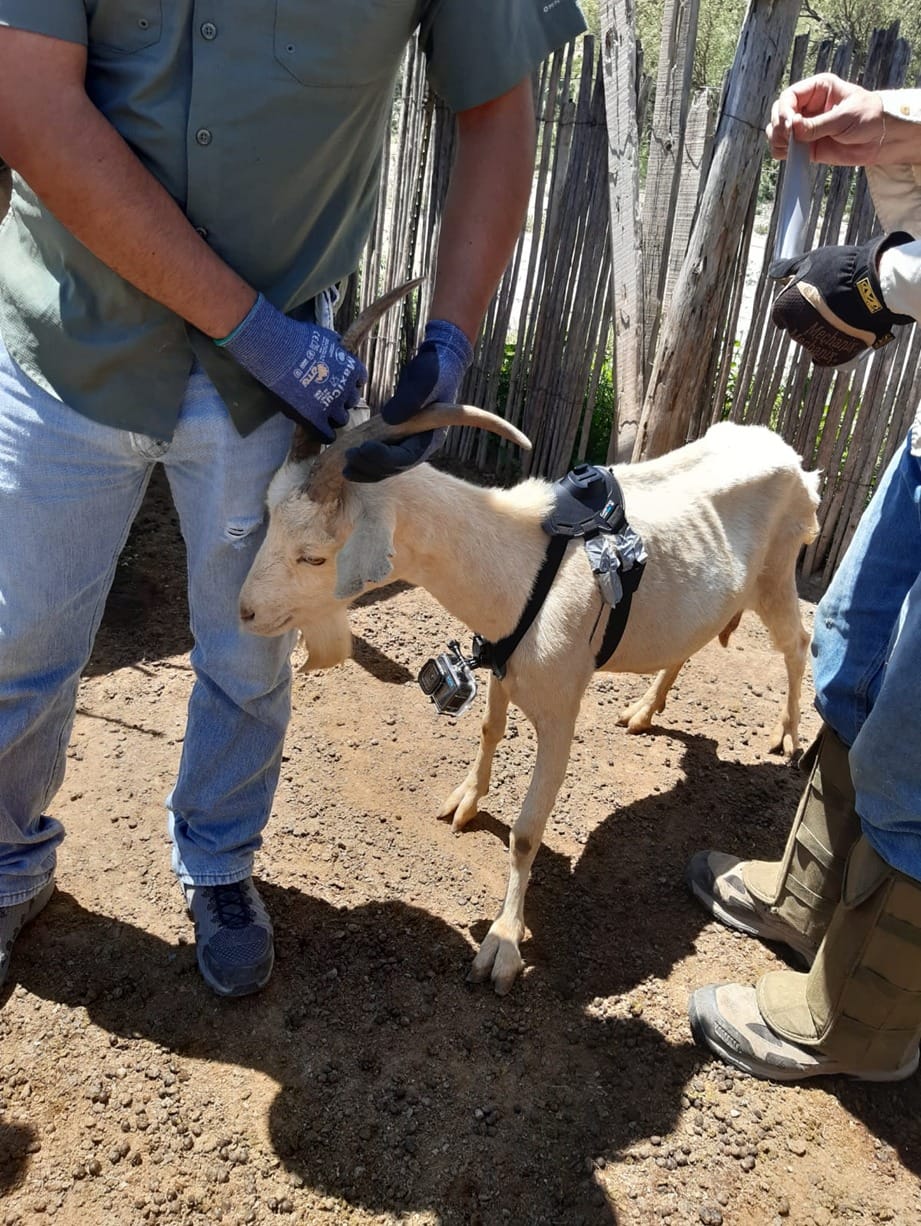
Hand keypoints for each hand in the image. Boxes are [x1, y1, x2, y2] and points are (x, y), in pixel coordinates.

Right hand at [217, 294, 366, 441]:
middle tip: (324, 395)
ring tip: (319, 411)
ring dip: (333, 416)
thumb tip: (339, 350)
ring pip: (341, 419)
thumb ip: (336, 349)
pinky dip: (325, 434)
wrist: (275, 350)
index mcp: (352, 369)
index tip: (335, 380)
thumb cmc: (296, 338)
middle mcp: (346, 389)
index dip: (347, 381)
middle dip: (340, 398)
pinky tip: (318, 429)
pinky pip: (327, 435)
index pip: (359, 381)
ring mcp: (331, 406)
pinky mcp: (314, 420)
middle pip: (351, 401)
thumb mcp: (326, 337)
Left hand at [343, 319, 472, 481]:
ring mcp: (407, 444)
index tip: (364, 448)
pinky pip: (379, 458)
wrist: (435, 364)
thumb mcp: (425, 380)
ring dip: (365, 469)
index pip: (407, 457)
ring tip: (344, 468)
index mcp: (431, 437)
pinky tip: (347, 463)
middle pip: (394, 467)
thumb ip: (410, 399)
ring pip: (385, 468)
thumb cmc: (434, 371)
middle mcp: (419, 446)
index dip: (385, 458)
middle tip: (349, 455)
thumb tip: (389, 419)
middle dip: (371, 466)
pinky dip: (365, 462)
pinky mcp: (395, 439)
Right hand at [767, 74, 886, 166]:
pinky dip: (782, 153)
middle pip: (779, 112)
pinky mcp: (805, 145)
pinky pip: (784, 149)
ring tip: (790, 148)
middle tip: (789, 138)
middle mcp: (808, 106)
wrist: (880, 140)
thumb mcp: (844, 117)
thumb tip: (793, 129)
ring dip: (777, 140)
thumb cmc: (868, 118)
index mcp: (818, 89)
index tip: (789, 125)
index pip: (790, 96)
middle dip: (779, 126)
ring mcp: (805, 126)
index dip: (785, 110)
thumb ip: (817, 125)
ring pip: (777, 131)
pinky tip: (792, 155)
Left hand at [771, 233, 913, 365]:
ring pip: (813, 339)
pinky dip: (835, 345)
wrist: (873, 288)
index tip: (807, 297)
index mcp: (784, 310)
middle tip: (830, 301)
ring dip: (823, 329)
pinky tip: (846, 331)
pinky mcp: (833, 357)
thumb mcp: (811, 260)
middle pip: (797, 325)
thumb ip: (789, 268)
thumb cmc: (840, 270)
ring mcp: (813, 346)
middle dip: (809, 316)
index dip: (794, 303)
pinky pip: (829, 354)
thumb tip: (775, 269)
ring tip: (843, 313)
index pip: (780, 313)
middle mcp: (794, 331)